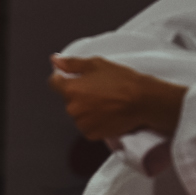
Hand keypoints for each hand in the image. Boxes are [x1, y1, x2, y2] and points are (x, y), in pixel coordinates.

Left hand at [49, 55, 186, 141]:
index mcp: (71, 89)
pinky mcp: (91, 134)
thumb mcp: (97, 64)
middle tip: (98, 89)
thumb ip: (72, 63)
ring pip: (78, 114)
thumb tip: (55, 60)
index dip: (62, 78)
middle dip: (79, 94)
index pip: (54, 83)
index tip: (71, 77)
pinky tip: (107, 113)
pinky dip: (94, 122)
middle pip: (68, 99)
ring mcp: (81, 123)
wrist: (141, 101)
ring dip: (86, 109)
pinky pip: (87, 126)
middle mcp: (72, 108)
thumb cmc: (122, 81)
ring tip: (105, 102)